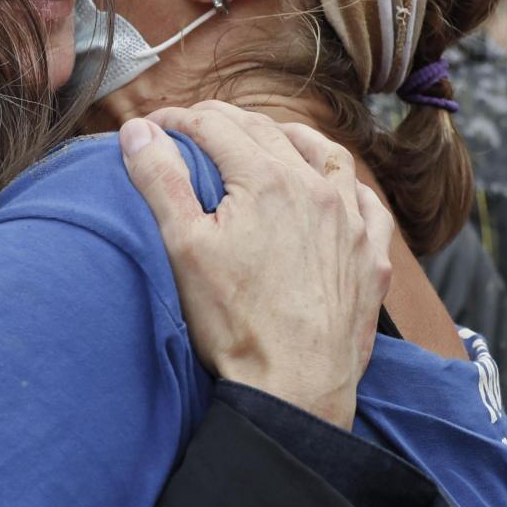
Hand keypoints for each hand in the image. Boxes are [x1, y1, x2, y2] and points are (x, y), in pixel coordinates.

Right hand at [119, 102, 393, 428]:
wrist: (295, 386)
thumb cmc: (235, 323)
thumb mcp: (182, 247)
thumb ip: (160, 180)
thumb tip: (138, 131)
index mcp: (265, 179)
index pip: (214, 126)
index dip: (176, 120)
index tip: (152, 127)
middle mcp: (314, 189)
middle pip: (265, 131)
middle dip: (222, 122)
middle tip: (191, 129)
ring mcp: (349, 222)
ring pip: (325, 155)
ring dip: (289, 137)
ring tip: (265, 137)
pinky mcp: (369, 258)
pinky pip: (367, 203)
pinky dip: (346, 184)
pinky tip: (334, 189)